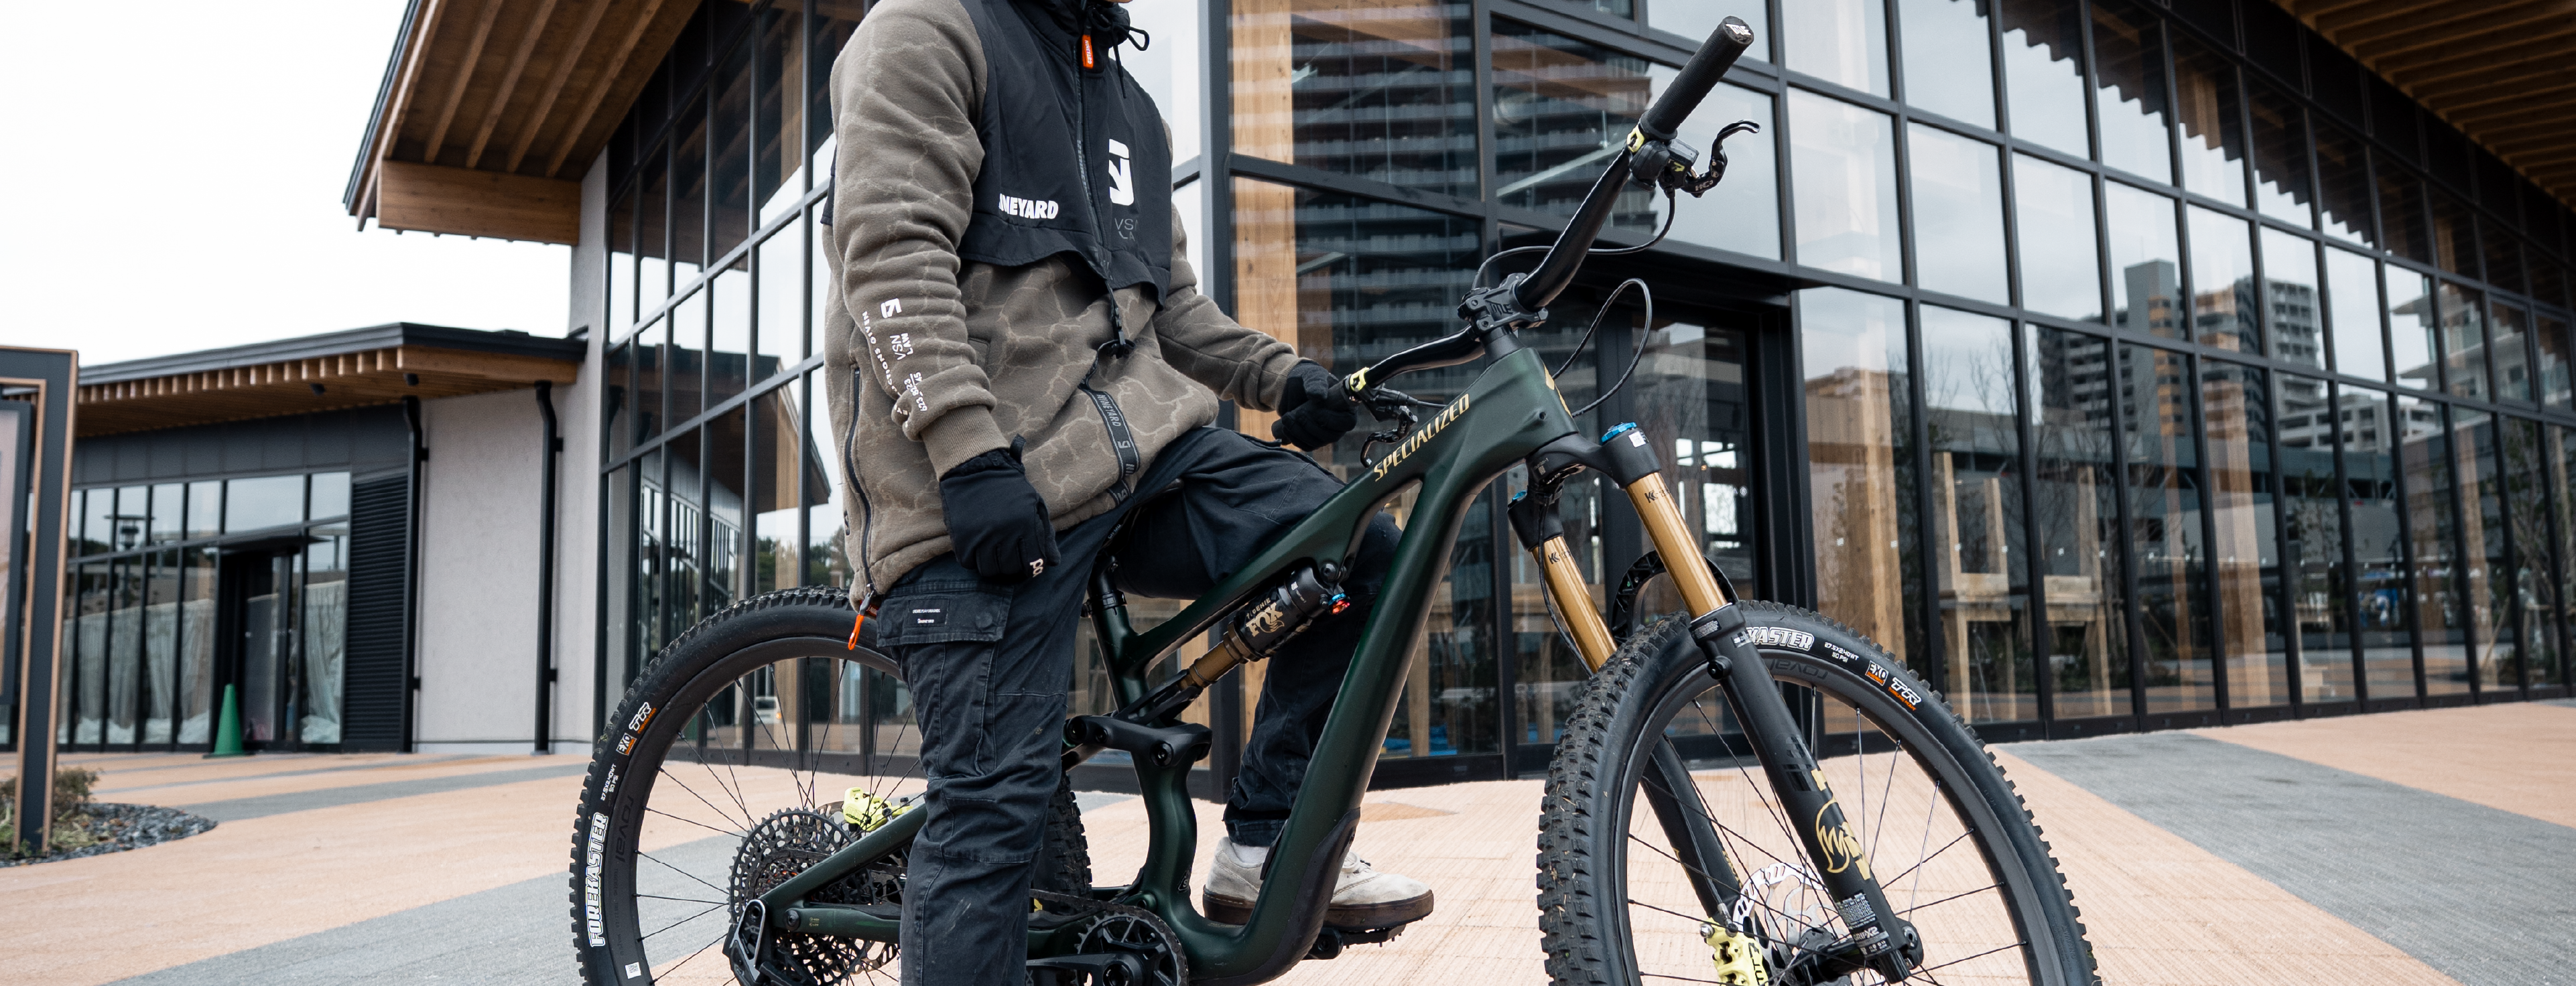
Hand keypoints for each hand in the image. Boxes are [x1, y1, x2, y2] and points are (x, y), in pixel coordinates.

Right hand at [938, 438, 1059, 583]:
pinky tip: (978, 547)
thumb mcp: (1035, 506)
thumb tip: (1054, 562)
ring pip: (988, 570)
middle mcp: (1003, 533)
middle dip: (1012, 566)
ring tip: (994, 552)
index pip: (1032, 562)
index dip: (1032, 566)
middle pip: (1010, 569)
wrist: (975, 467)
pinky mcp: (961, 536)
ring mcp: (980, 536)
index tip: (1028, 562)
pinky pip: (967, 562)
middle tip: (1010, 555)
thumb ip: (1046, 535)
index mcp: (1025, 524)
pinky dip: (973, 559)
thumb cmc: (1010, 488)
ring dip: (993, 565)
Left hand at [1271, 361, 1358, 450]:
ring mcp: (1327, 434)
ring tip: (1287, 418)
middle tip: (1297, 413)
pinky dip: (1295, 438)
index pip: (1347, 422)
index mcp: (1347, 408)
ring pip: (1317, 443)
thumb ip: (1316, 383)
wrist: (1295, 386)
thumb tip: (1319, 396)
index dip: (1331, 420)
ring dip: (1299, 432)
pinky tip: (1286, 427)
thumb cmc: (1309, 379)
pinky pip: (1307, 446)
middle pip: (1331, 436)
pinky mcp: (1314, 440)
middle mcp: (1340, 425)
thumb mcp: (1313, 375)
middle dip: (1310, 426)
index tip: (1315, 411)